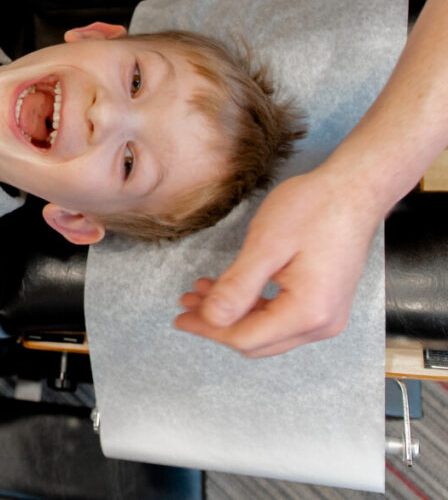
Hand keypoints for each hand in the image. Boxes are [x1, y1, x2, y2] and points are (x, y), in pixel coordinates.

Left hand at [173, 169, 381, 356]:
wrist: (353, 190)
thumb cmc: (314, 209)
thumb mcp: (266, 245)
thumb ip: (238, 286)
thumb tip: (212, 318)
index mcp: (308, 313)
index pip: (246, 338)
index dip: (209, 329)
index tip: (179, 316)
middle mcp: (322, 324)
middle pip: (257, 341)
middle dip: (218, 325)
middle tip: (185, 304)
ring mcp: (326, 316)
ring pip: (267, 330)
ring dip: (233, 315)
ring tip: (202, 291)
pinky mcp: (324, 303)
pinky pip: (281, 316)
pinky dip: (252, 306)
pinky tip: (231, 288)